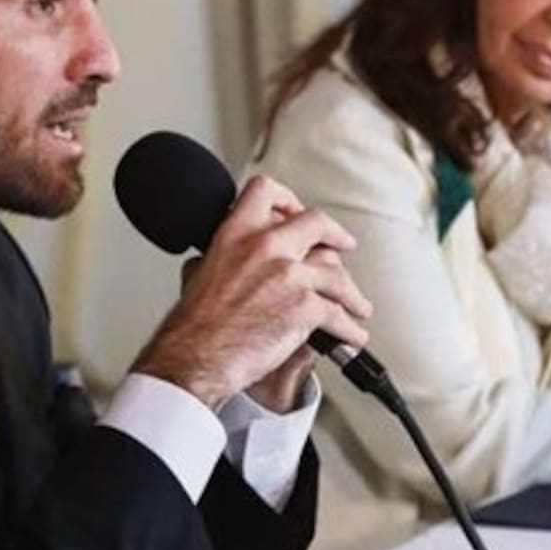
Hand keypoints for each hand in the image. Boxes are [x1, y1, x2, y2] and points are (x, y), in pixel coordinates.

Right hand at [132, 175, 371, 409]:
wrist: (197, 357)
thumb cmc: (194, 326)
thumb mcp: (196, 274)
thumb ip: (213, 259)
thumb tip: (210, 260)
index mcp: (235, 234)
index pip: (266, 192)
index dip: (288, 199)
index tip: (296, 211)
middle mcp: (264, 246)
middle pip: (316, 222)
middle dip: (336, 235)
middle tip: (343, 244)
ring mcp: (288, 274)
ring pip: (336, 272)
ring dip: (351, 293)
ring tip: (356, 305)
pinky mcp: (305, 306)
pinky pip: (339, 313)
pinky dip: (349, 329)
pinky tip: (351, 334)